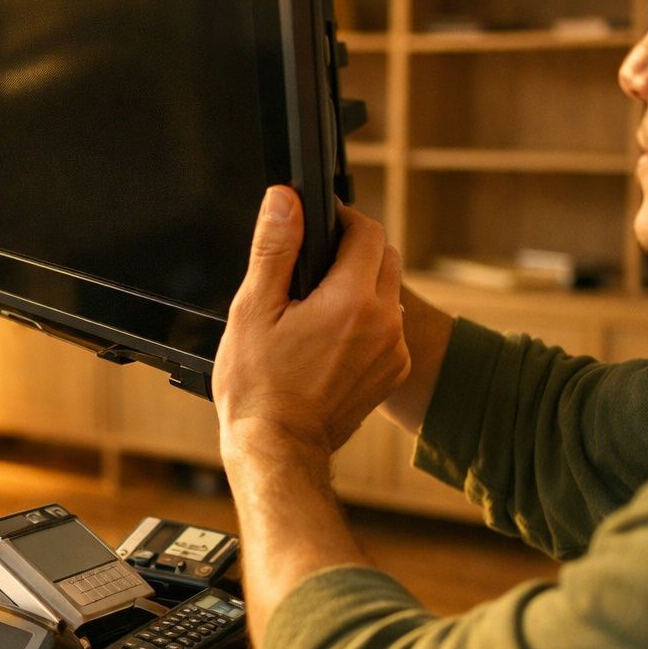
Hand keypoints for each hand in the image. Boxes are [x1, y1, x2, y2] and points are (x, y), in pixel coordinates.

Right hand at [213, 187, 409, 467]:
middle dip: (354, 252)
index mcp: (352, 300)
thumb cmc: (258, 387)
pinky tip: (330, 339)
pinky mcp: (391, 374)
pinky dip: (367, 323)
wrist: (278, 448)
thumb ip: (275, 247)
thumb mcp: (254, 308)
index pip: (368, 232)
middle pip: (385, 258)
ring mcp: (393, 351)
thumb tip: (284, 200)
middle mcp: (386, 323)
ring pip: (389, 294)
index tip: (321, 224)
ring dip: (362, 287)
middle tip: (313, 268)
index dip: (343, 220)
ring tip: (318, 306)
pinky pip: (389, 329)